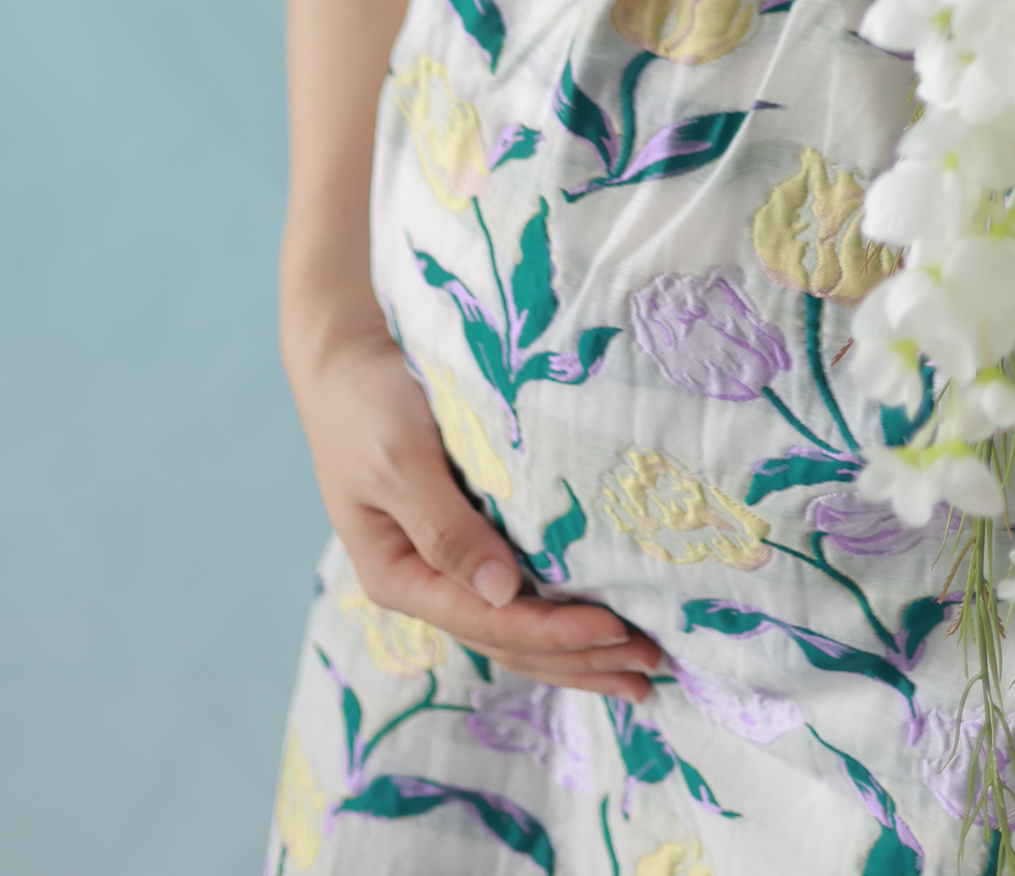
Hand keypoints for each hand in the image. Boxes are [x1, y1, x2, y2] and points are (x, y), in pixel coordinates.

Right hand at [289, 321, 662, 700]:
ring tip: (639, 670)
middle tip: (650, 669)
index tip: (614, 628)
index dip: (554, 632)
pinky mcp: (467, 538)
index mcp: (401, 575)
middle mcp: (426, 582)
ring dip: (577, 653)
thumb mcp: (399, 460)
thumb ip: (445, 528)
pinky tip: (600, 630)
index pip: (490, 621)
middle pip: (510, 642)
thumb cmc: (369, 405)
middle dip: (579, 659)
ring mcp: (446, 566)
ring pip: (517, 630)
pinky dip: (560, 618)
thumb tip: (502, 592)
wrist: (346, 362)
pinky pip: (518, 595)